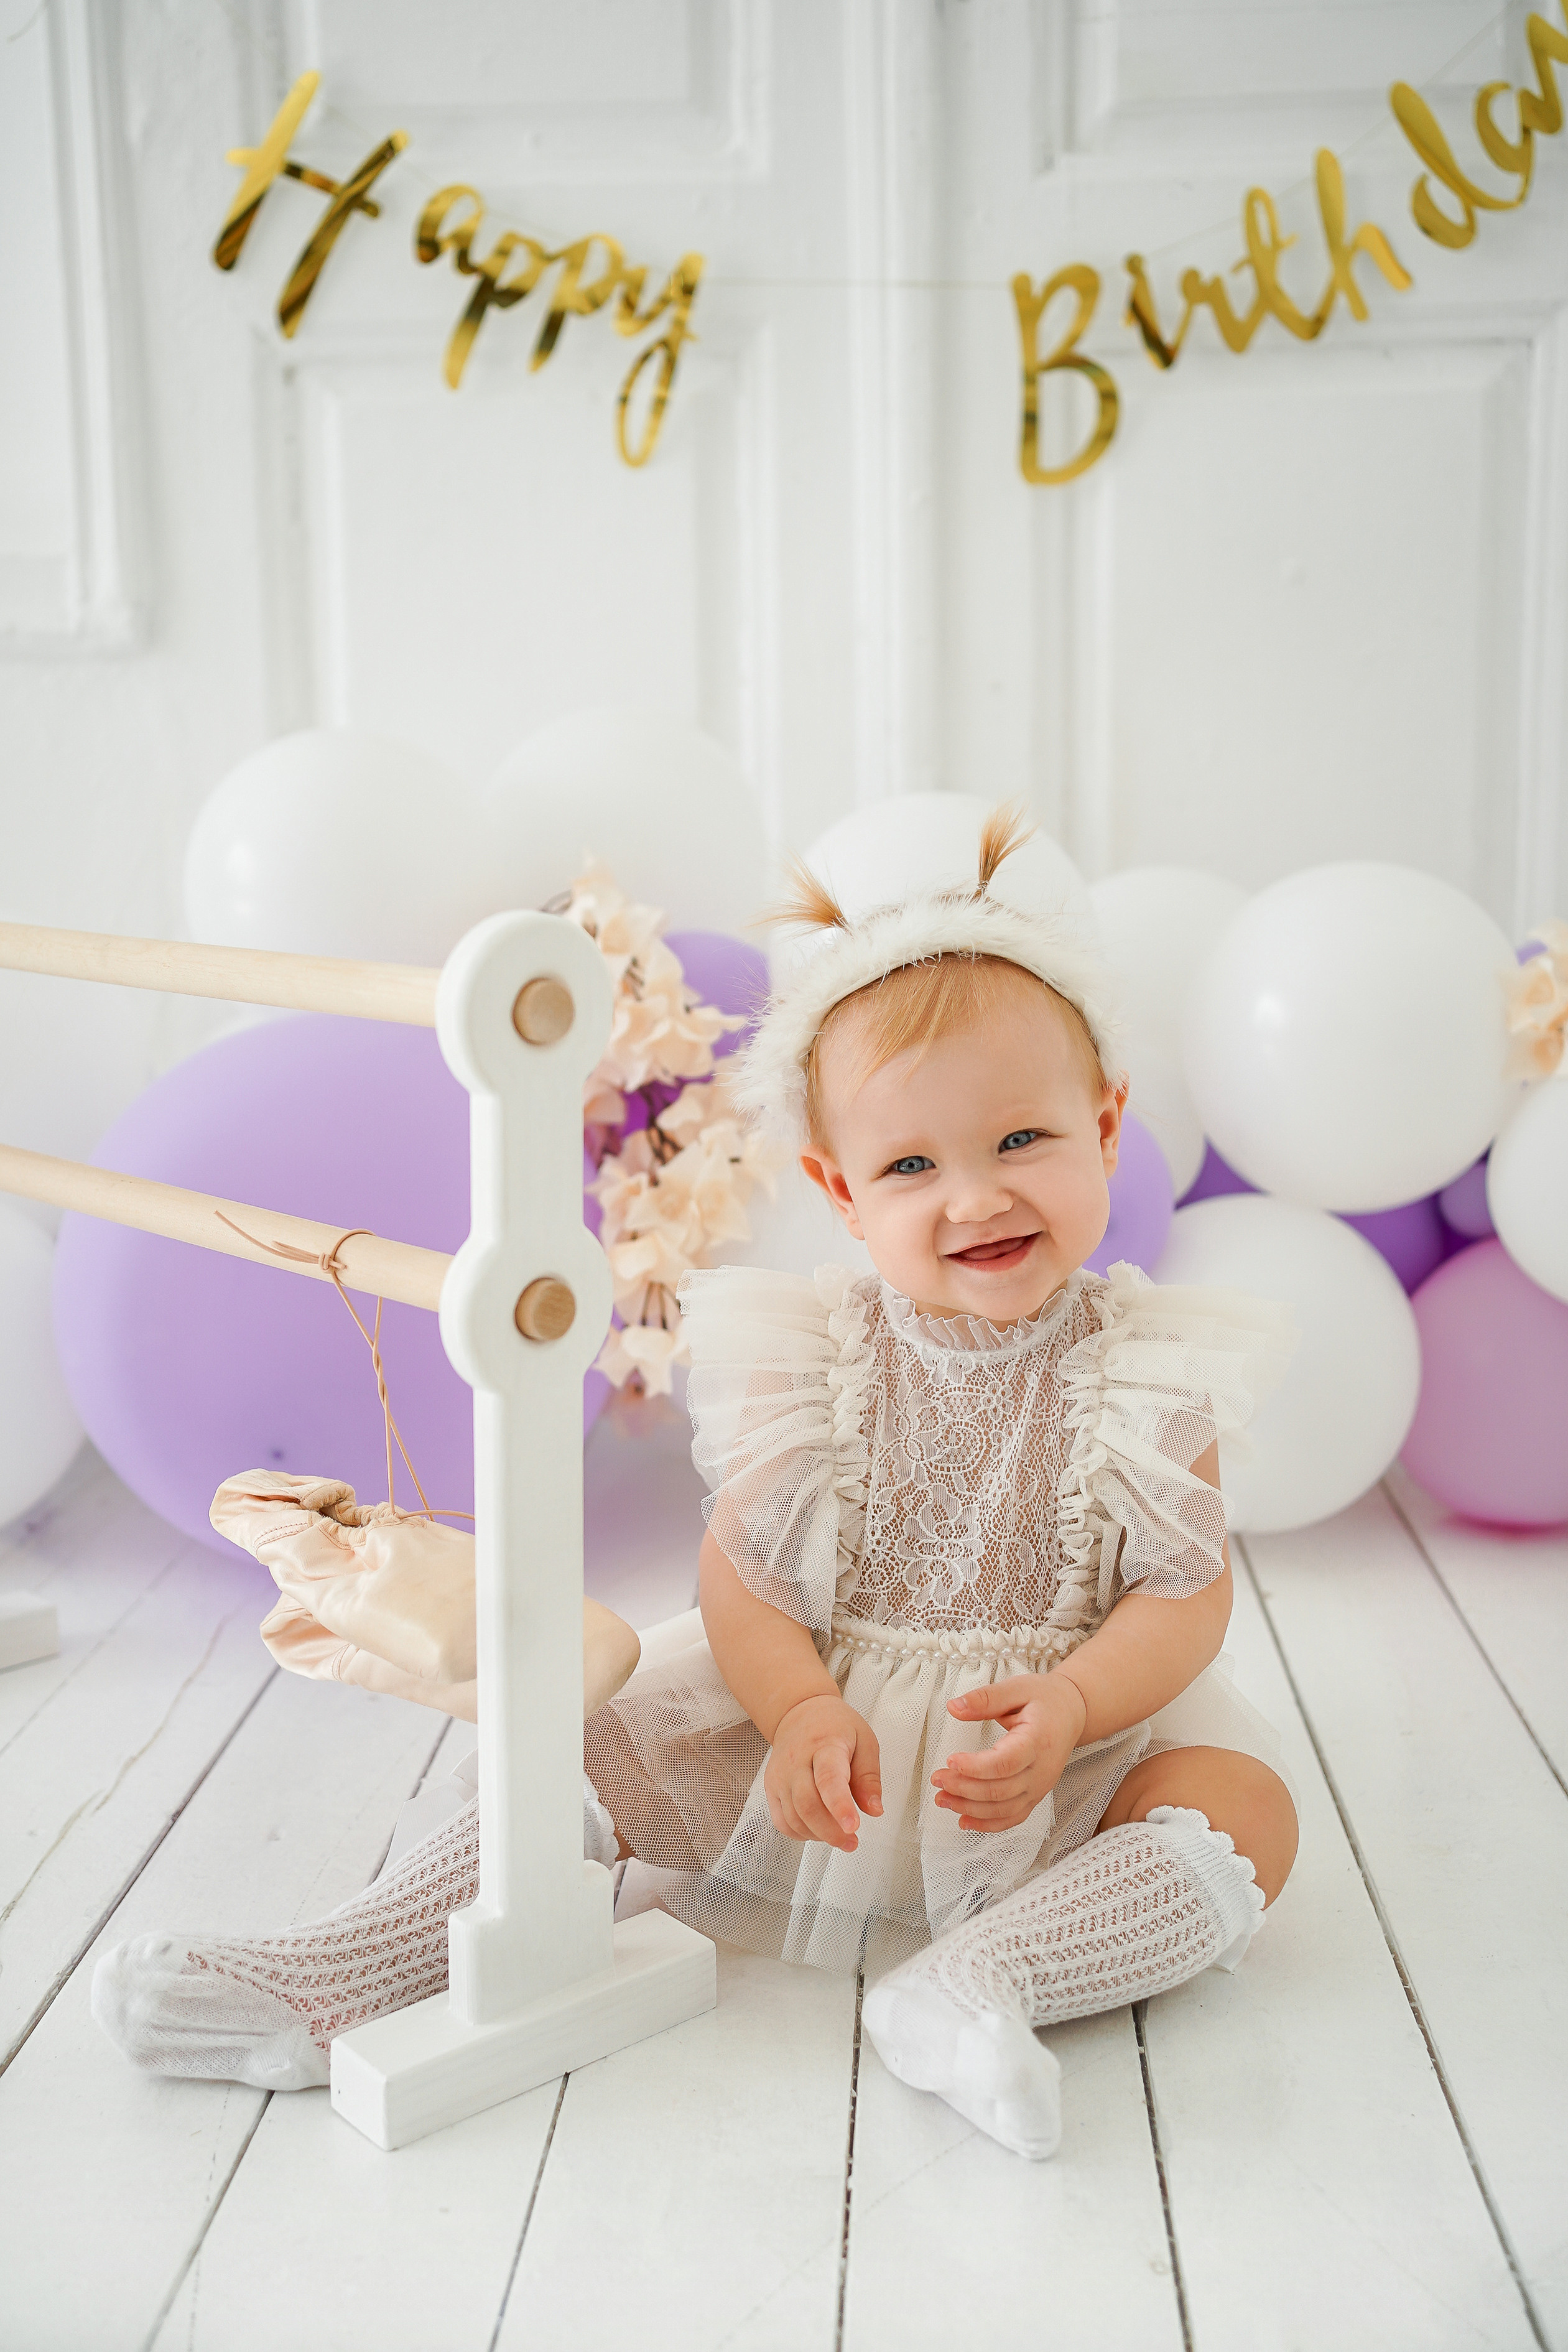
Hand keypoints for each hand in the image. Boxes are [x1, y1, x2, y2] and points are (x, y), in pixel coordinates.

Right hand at [765, 1694, 883, 1851]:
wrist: (800, 1714)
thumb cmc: (834, 1727)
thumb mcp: (864, 1741)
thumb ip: (869, 1777)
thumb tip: (874, 1809)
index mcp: (825, 1745)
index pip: (829, 1778)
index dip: (840, 1805)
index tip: (852, 1826)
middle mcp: (797, 1761)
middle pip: (807, 1804)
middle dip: (831, 1831)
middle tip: (851, 1840)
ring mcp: (781, 1776)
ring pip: (793, 1817)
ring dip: (818, 1835)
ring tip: (839, 1836)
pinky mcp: (772, 1788)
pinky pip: (782, 1821)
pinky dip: (800, 1833)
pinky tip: (818, 1830)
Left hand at [930, 1671, 1088, 1832]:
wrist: (1072, 1713)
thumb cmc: (1045, 1700)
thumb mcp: (1017, 1688)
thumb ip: (985, 1699)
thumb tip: (954, 1707)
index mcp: (1037, 1740)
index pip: (1005, 1763)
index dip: (975, 1767)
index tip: (950, 1760)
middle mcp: (1041, 1769)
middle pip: (1001, 1790)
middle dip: (964, 1789)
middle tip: (937, 1779)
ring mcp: (1040, 1787)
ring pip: (1004, 1809)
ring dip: (970, 1809)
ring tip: (942, 1798)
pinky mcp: (1036, 1795)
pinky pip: (1013, 1817)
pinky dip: (988, 1824)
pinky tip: (965, 1820)